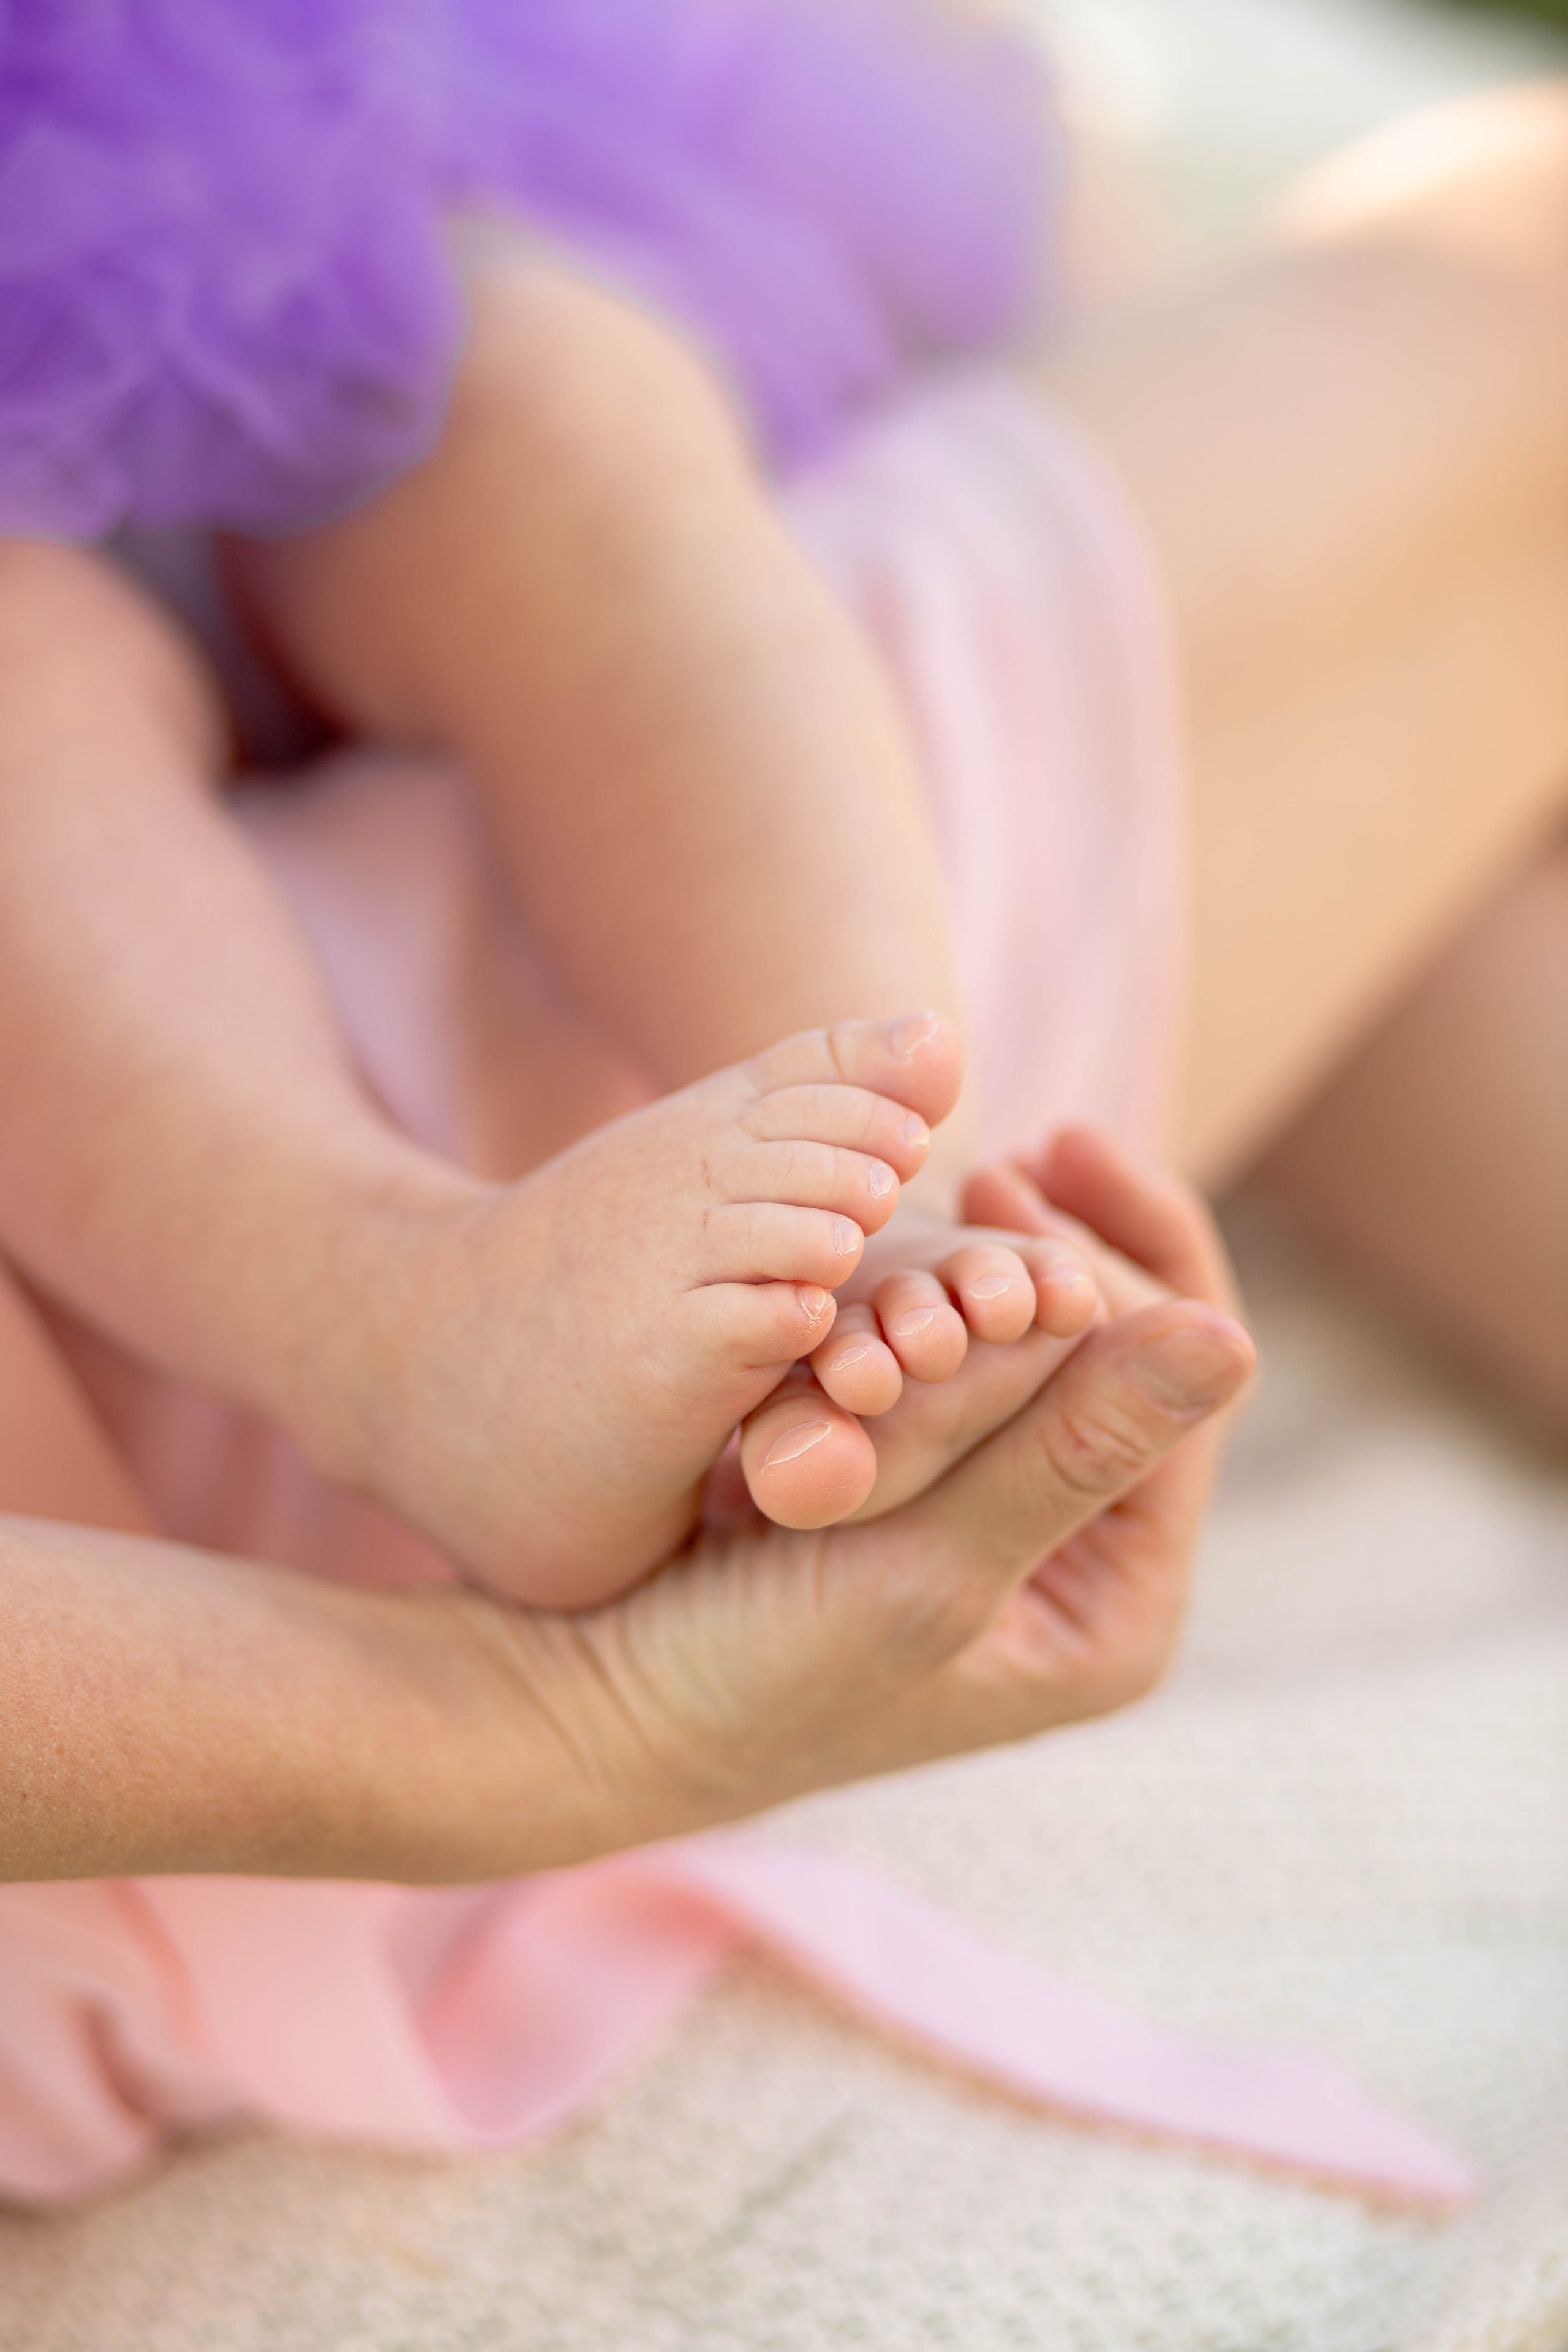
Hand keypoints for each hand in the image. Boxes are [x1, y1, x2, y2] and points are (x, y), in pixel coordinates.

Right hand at [406, 1139, 1252, 1876]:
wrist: (596, 1703)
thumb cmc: (757, 1667)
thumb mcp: (927, 1560)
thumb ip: (1071, 1446)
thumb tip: (1239, 1336)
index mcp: (1114, 1609)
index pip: (1179, 1401)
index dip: (1130, 1268)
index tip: (1040, 1167)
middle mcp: (1075, 1569)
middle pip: (1125, 1372)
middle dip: (1068, 1263)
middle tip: (999, 1167)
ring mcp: (1000, 1527)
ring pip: (1046, 1361)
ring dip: (1011, 1268)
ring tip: (970, 1181)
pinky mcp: (920, 1493)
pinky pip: (969, 1372)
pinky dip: (946, 1301)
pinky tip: (913, 1236)